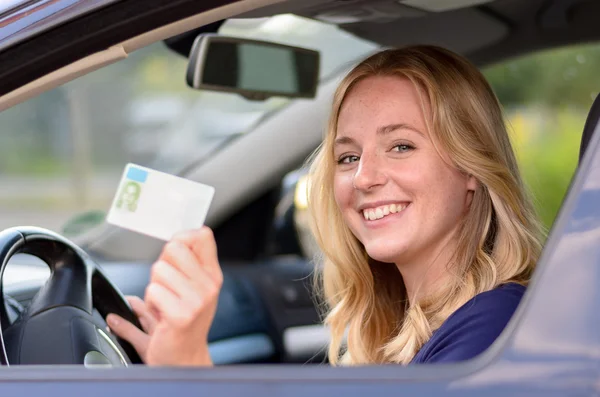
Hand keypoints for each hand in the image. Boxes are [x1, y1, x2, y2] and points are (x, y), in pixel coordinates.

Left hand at [107, 227, 222, 365]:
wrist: (184, 359)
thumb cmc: (184, 324)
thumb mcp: (194, 289)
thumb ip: (186, 263)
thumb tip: (175, 239)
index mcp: (212, 275)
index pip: (202, 236)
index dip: (181, 238)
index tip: (173, 254)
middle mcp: (208, 285)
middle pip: (174, 247)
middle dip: (162, 264)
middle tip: (166, 285)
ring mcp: (197, 300)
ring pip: (159, 269)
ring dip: (154, 287)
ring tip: (163, 303)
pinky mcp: (181, 315)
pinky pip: (153, 292)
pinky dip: (149, 304)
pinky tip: (160, 315)